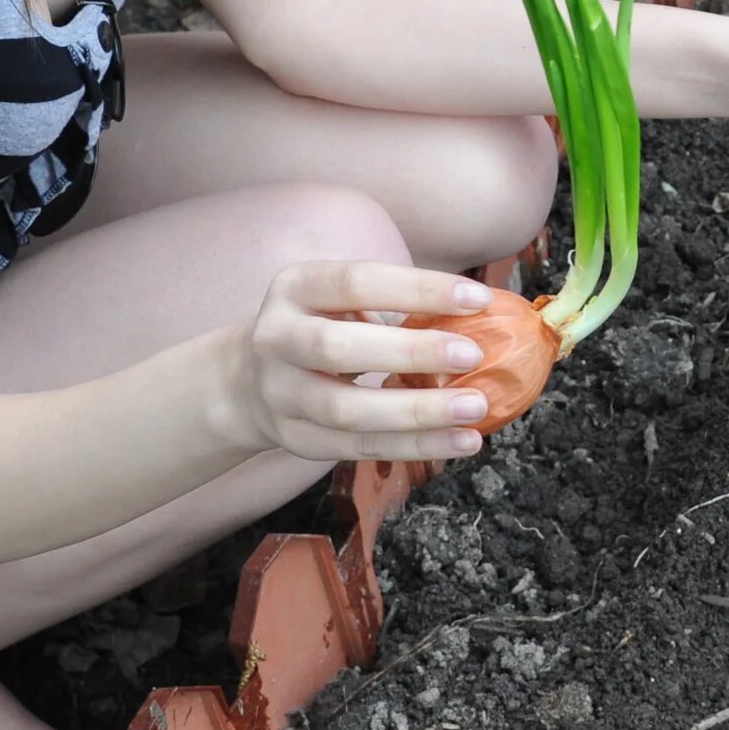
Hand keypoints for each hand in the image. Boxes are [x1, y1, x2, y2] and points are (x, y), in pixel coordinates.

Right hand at [225, 261, 495, 463]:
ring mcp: (281, 395)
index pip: (356, 282)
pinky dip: (415, 447)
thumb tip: (479, 315)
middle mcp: (277, 339)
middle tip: (473, 355)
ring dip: (417, 412)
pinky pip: (359, 447)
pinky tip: (461, 441)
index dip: (417, 289)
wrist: (248, 380)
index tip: (477, 297)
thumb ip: (395, 303)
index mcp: (296, 288)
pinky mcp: (298, 439)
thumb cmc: (322, 324)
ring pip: (346, 410)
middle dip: (409, 352)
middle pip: (337, 349)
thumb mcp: (340, 299)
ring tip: (475, 409)